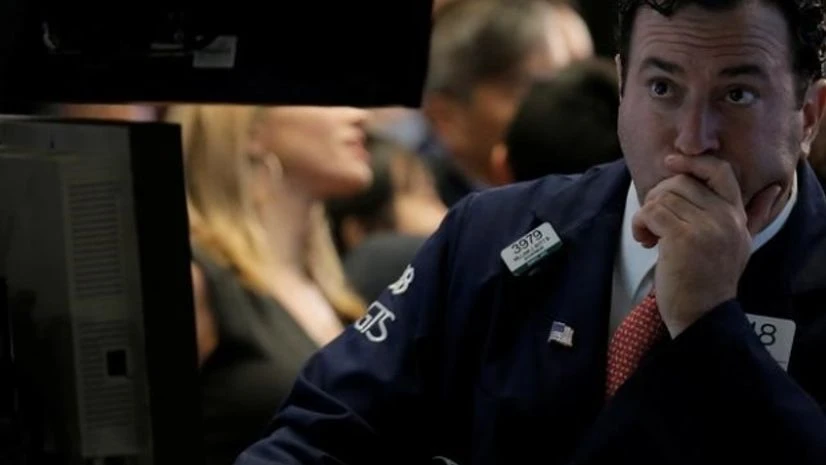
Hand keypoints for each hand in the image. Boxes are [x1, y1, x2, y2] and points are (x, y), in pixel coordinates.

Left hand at [631, 155, 781, 336]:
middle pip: (681, 182)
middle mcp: (724, 217)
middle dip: (658, 196)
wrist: (703, 314)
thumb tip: (774, 188)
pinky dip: (640, 223)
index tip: (670, 163)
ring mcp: (704, 226)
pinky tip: (644, 240)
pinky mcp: (682, 237)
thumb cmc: (712, 280)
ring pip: (662, 196)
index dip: (693, 162)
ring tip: (648, 235)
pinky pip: (651, 212)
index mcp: (736, 215)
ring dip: (646, 213)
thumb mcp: (740, 243)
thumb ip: (753, 215)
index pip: (720, 171)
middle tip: (652, 220)